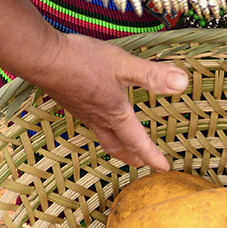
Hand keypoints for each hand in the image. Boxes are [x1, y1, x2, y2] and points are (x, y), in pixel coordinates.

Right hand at [27, 34, 187, 169]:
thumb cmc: (83, 62)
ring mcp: (82, 111)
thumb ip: (153, 75)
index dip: (153, 156)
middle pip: (116, 146)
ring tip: (121, 143)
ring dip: (114, 144)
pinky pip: (89, 121)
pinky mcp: (70, 100)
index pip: (138, 142)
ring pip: (101, 135)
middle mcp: (98, 118)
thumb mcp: (124, 66)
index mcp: (115, 114)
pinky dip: (99, 126)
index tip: (164, 168)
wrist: (43, 58)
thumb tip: (183, 84)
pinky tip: (98, 112)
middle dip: (131, 157)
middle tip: (141, 163)